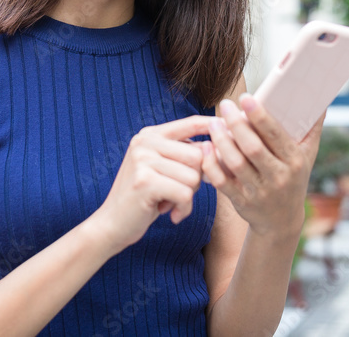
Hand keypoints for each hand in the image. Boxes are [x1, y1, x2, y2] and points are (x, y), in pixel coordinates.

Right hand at [93, 115, 210, 251]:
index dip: (215, 126)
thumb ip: (187, 156)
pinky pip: (186, 193)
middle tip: (179, 192)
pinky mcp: (145, 181)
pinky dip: (183, 208)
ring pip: (194, 176)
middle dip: (198, 178)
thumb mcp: (164, 170)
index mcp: (151, 134)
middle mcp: (145, 141)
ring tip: (169, 202)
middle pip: (199, 154)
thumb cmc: (144, 198)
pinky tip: (169, 213)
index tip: (236, 125)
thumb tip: (221, 149)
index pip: (191, 123)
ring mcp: (143, 159)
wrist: (111, 225)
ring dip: (189, 196)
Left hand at [201, 93, 324, 237]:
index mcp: (294, 161)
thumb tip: (320, 100)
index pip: (276, 135)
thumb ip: (313, 127)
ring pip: (235, 163)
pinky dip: (211, 164)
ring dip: (221, 141)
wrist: (282, 220)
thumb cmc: (293, 177)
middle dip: (237, 124)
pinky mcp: (241, 201)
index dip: (259, 116)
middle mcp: (278, 177)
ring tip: (214, 123)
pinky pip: (222, 181)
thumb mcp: (308, 155)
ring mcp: (259, 191)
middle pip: (253, 148)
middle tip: (225, 105)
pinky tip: (206, 146)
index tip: (245, 98)